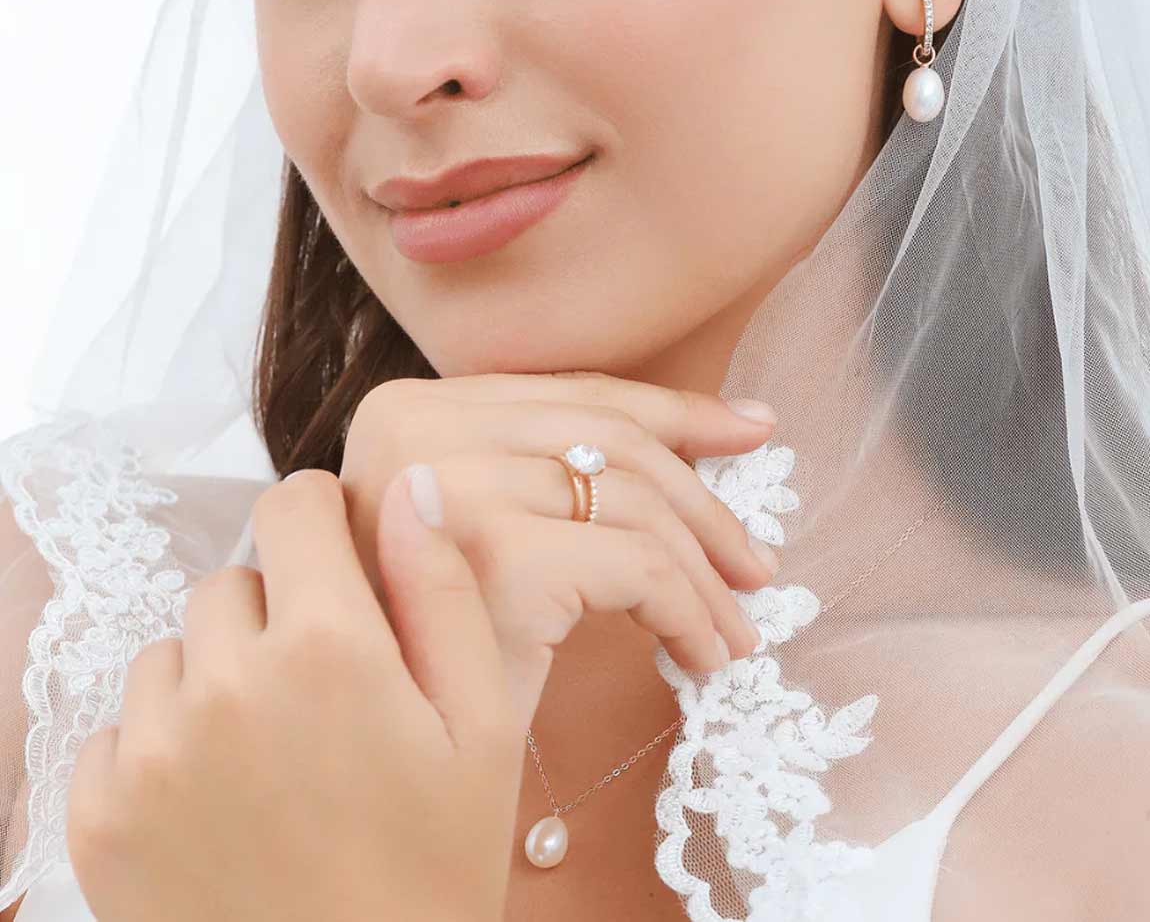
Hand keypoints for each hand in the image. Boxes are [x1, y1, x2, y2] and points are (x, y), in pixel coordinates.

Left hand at [66, 468, 519, 921]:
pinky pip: (124, 727)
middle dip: (279, 613)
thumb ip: (443, 594)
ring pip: (175, 650)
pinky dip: (168, 745)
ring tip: (276, 755)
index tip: (341, 561)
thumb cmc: (434, 868)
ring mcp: (152, 751)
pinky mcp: (101, 812)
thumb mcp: (481, 728)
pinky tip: (226, 800)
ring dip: (219, 676)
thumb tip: (408, 487)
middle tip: (328, 694)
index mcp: (329, 649)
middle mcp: (224, 683)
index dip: (325, 524)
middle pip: (235, 580)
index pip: (294, 508)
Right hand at [337, 371, 778, 724]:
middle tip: (757, 565)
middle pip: (610, 441)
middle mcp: (416, 431)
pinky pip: (639, 567)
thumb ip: (556, 465)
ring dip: (705, 574)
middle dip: (704, 504)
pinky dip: (688, 613)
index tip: (753, 431)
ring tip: (736, 630)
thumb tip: (738, 423)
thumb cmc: (429, 654)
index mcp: (407, 408)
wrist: (370, 775)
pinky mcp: (498, 559)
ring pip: (634, 505)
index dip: (678, 413)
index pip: (572, 396)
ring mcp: (450, 491)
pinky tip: (701, 656)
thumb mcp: (483, 529)